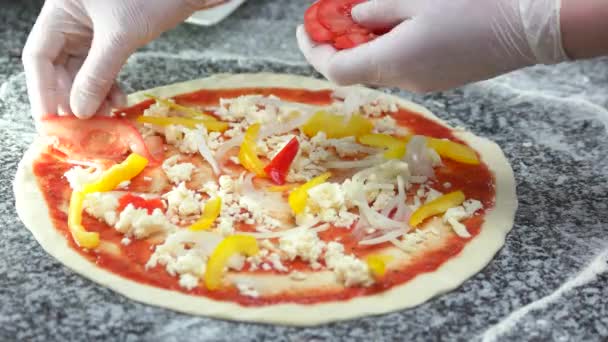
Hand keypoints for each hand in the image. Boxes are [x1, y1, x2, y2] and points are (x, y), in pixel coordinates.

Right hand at [22, 0, 224, 118]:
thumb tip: (80, 111)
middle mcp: (70, 19)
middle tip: (84, 125)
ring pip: (81, 72)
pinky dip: (108, 86)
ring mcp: (90, 29)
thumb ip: (98, 74)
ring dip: (92, 96)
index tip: (52, 122)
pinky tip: (119, 100)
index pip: (38, 56)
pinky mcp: (111, 37)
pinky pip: (101, 69)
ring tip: (106, 115)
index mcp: (60, 9)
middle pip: (58, 68)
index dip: (43, 91)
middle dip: (72, 98)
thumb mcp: (121, 36)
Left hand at [297, 0, 568, 92]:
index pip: (336, 70)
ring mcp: (423, 83)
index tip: (304, 29)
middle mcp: (403, 80)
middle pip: (356, 69)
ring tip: (367, 14)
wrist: (529, 27)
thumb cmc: (474, 8)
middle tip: (336, 14)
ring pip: (380, 66)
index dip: (313, 51)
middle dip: (339, 43)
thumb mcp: (418, 0)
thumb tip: (354, 20)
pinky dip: (389, 47)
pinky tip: (398, 26)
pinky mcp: (440, 79)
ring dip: (365, 44)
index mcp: (392, 61)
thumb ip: (379, 12)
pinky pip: (402, 66)